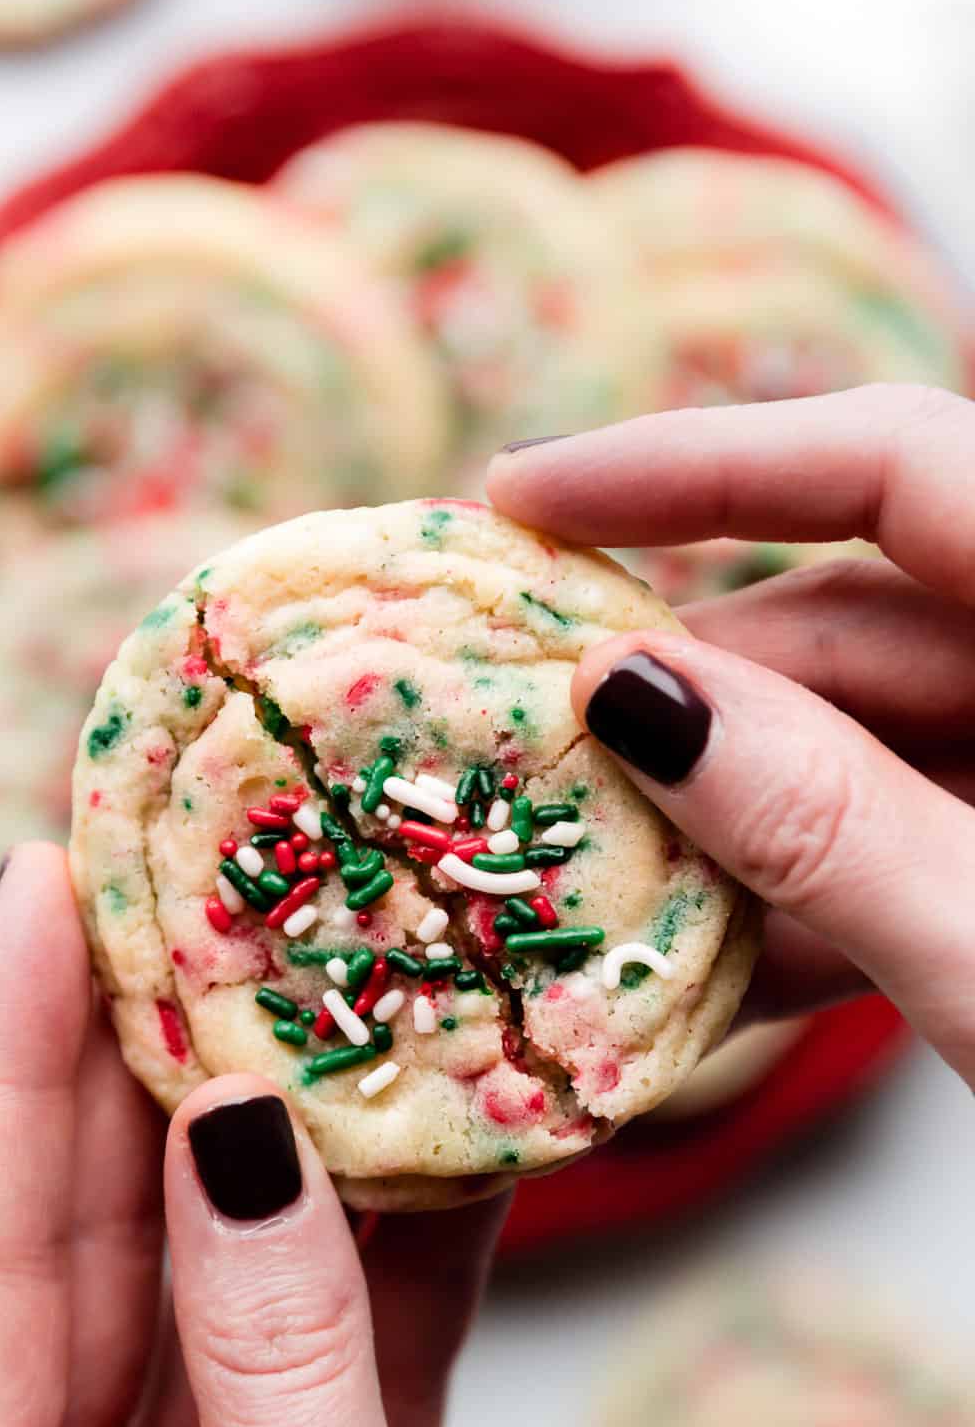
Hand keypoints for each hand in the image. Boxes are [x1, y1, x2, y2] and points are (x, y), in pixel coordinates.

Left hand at [0, 844, 548, 1426]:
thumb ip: (280, 1366)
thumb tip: (244, 1138)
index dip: (6, 1060)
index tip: (39, 889)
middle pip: (87, 1251)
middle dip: (140, 1064)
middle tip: (182, 888)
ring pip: (215, 1288)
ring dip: (275, 1142)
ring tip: (308, 972)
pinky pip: (332, 1358)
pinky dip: (386, 1254)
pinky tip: (425, 1136)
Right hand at [490, 384, 974, 1085]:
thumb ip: (829, 824)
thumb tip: (628, 691)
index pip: (894, 458)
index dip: (696, 464)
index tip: (519, 496)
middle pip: (855, 624)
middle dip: (685, 701)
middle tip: (527, 759)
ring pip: (867, 745)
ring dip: (729, 823)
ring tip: (589, 882)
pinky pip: (908, 836)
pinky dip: (812, 893)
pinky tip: (708, 968)